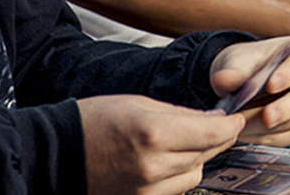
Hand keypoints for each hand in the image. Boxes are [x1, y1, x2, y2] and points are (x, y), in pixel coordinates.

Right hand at [79, 94, 242, 194]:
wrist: (53, 155)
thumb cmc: (91, 122)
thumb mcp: (138, 103)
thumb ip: (180, 112)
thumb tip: (213, 117)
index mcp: (153, 133)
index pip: (213, 133)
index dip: (230, 125)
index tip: (236, 118)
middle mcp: (153, 166)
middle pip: (207, 153)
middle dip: (216, 137)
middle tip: (215, 125)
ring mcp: (146, 189)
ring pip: (195, 173)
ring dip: (197, 157)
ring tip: (181, 142)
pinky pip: (177, 188)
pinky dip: (180, 174)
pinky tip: (168, 160)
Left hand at [210, 36, 289, 145]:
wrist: (242, 82)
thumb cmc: (247, 65)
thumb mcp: (236, 60)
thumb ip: (232, 70)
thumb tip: (223, 79)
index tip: (271, 84)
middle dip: (287, 108)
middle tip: (266, 116)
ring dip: (274, 126)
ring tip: (245, 125)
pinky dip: (270, 136)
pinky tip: (251, 131)